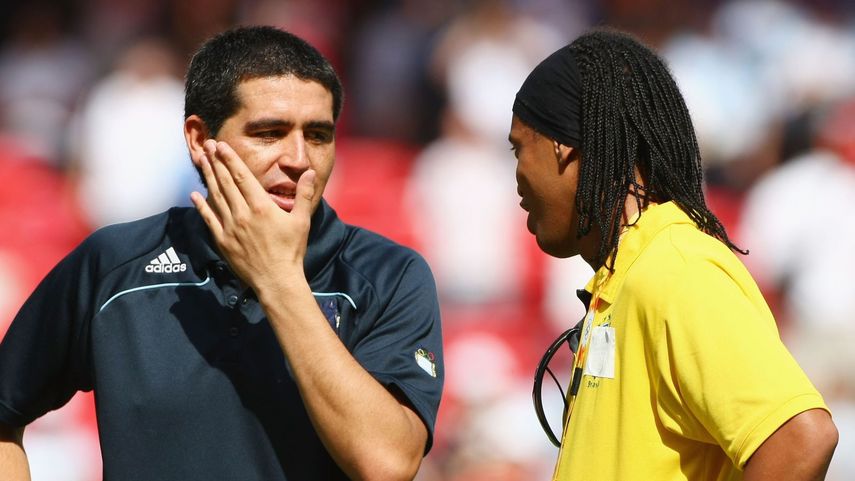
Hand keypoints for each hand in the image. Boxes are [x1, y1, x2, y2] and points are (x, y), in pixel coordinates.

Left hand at [190, 139, 315, 289]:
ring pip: (215, 197)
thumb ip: (304, 195)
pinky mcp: (223, 241)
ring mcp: (230, 228)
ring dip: (207, 177)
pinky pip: (209, 219)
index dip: (230, 159)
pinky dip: (201, 206)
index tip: (221, 146)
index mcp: (261, 207)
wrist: (276, 281)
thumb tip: (310, 172)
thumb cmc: (292, 251)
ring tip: (201, 161)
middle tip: (206, 145)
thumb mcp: (302, 221)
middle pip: (225, 183)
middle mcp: (243, 214)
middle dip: (215, 162)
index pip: (242, 177)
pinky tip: (194, 195)